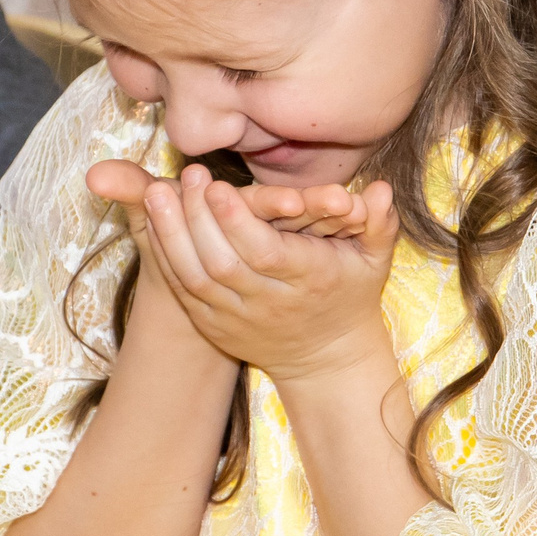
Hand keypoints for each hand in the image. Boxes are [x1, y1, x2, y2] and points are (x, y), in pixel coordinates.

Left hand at [98, 162, 398, 384]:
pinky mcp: (214, 326)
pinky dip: (166, 256)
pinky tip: (154, 221)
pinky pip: (183, 291)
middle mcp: (270, 304)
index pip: (266, 253)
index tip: (217, 186)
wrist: (326, 359)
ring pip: (195, 279)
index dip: (237, 222)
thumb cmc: (350, 294)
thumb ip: (379, 223)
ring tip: (156, 193)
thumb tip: (382, 190)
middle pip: (222, 264)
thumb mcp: (374, 261)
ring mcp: (237, 319)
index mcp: (309, 281)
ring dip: (170, 235)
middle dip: (196, 219)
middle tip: (183, 177)